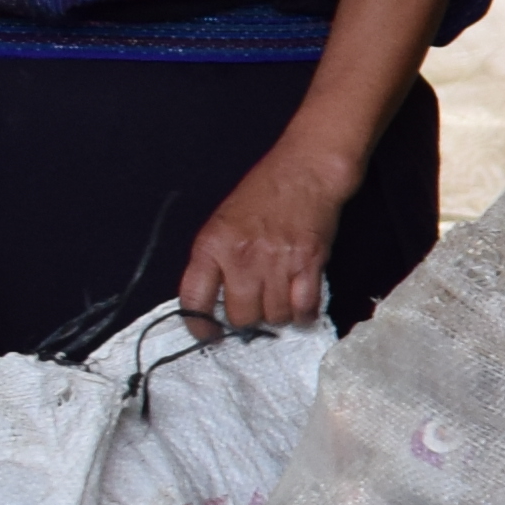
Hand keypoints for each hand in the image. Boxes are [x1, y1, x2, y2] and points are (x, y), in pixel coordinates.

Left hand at [177, 137, 356, 331]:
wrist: (305, 171)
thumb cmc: (263, 192)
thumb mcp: (223, 221)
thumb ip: (216, 259)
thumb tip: (217, 300)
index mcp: (212, 245)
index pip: (195, 299)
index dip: (199, 325)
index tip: (207, 334)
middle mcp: (241, 258)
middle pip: (241, 317)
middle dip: (247, 320)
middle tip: (255, 309)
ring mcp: (277, 263)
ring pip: (274, 317)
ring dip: (277, 316)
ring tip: (280, 302)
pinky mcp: (309, 264)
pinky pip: (304, 308)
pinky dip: (303, 315)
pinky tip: (301, 309)